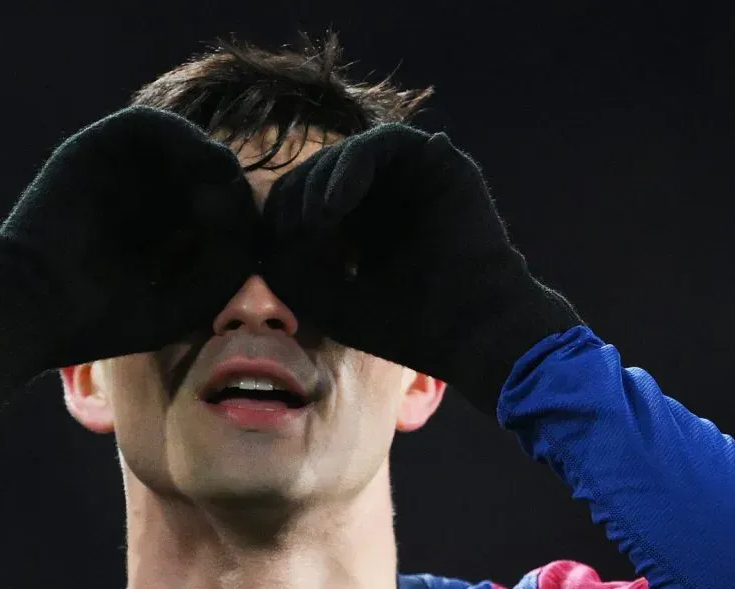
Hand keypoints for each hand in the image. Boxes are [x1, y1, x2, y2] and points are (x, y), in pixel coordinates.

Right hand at [0, 106, 258, 412]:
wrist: (35, 308)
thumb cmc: (102, 319)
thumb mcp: (181, 304)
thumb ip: (224, 271)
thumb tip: (252, 238)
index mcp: (159, 236)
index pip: (215, 209)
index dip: (238, 218)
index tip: (244, 243)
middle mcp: (141, 199)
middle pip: (203, 174)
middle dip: (227, 189)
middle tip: (232, 216)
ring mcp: (117, 172)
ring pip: (181, 145)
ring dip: (209, 158)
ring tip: (219, 187)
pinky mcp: (94, 149)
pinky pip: (147, 124)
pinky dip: (180, 135)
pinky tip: (197, 163)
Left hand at [261, 123, 579, 415]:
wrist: (472, 333)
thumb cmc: (408, 327)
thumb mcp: (330, 301)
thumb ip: (290, 269)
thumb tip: (262, 236)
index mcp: (363, 226)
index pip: (306, 200)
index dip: (280, 217)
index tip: (268, 248)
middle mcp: (387, 196)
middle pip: (319, 172)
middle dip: (294, 199)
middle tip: (290, 234)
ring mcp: (412, 176)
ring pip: (345, 153)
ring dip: (317, 183)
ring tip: (313, 223)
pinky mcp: (436, 161)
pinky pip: (381, 143)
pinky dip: (349, 167)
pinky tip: (332, 207)